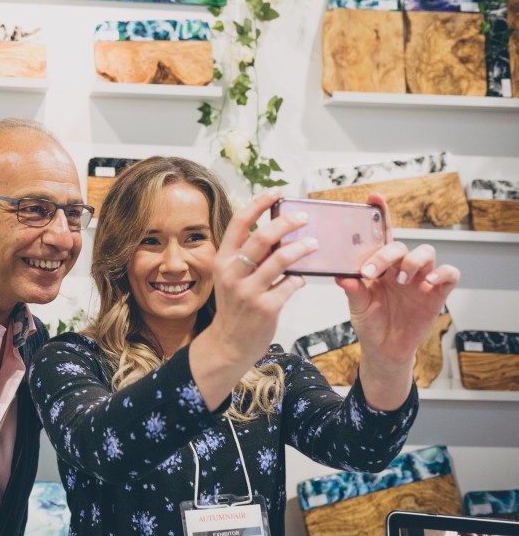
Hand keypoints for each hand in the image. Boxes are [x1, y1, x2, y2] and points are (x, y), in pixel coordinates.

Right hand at [189, 188, 317, 408]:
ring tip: (314, 245)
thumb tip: (276, 233)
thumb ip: (249, 257)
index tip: (276, 192)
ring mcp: (248, 291)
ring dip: (301, 249)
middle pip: (262, 237)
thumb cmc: (234, 307)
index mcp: (222, 260)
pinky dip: (299, 279)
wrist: (228, 343)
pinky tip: (300, 279)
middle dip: (287, 222)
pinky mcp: (265, 308)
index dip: (258, 204)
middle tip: (304, 217)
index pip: (238, 223)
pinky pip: (290, 285)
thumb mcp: (231, 278)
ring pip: (280, 260)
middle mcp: (232, 273)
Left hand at [336, 193, 459, 408]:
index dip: (380, 214)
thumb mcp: (357, 307)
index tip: (373, 198)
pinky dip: (441, 272)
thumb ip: (353, 291)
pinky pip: (449, 272)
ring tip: (400, 280)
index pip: (380, 235)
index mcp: (379, 264)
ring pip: (426, 252)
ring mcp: (420, 278)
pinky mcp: (438, 291)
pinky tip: (427, 283)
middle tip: (371, 272)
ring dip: (413, 261)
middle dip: (386, 254)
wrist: (385, 348)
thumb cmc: (370, 322)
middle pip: (400, 244)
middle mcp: (400, 267)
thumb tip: (342, 276)